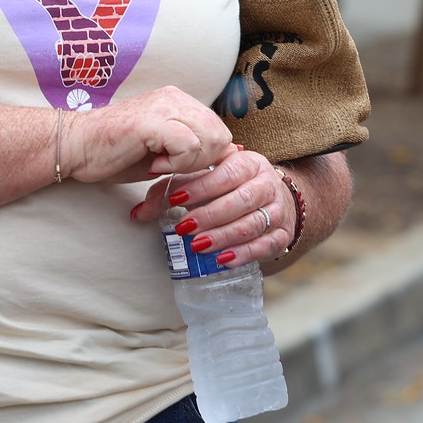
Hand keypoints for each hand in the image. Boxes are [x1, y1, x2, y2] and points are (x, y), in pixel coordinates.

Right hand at [59, 86, 231, 184]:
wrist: (75, 147)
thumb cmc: (115, 153)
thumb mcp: (164, 152)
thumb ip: (195, 149)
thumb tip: (234, 151)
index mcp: (178, 101)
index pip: (219, 129)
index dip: (207, 156)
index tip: (178, 166)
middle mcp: (174, 97)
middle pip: (220, 134)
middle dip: (202, 161)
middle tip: (170, 167)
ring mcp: (164, 106)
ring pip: (208, 138)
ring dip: (189, 162)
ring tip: (160, 164)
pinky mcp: (152, 121)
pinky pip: (189, 145)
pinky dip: (176, 163)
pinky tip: (153, 164)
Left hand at [127, 145, 291, 267]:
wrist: (270, 198)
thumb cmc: (228, 187)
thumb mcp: (203, 179)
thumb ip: (171, 189)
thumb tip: (139, 213)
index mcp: (249, 163)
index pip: (227, 173)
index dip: (202, 187)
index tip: (176, 199)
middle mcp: (267, 183)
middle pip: (241, 200)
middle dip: (210, 215)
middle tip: (184, 228)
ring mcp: (278, 209)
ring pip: (253, 224)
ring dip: (223, 236)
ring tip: (198, 246)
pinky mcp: (283, 233)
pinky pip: (266, 245)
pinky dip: (244, 254)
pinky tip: (221, 260)